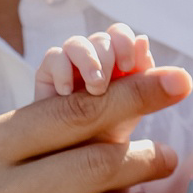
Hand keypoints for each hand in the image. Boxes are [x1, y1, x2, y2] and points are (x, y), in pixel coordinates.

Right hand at [35, 24, 154, 122]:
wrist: (80, 157)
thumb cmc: (110, 131)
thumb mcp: (133, 107)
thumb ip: (142, 77)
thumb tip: (144, 39)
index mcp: (118, 61)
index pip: (120, 35)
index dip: (125, 42)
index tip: (129, 66)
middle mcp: (95, 59)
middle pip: (101, 38)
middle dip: (108, 57)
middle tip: (107, 86)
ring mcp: (70, 65)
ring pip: (77, 43)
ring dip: (88, 61)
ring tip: (95, 89)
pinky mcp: (48, 75)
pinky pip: (54, 56)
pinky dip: (62, 70)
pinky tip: (67, 93)